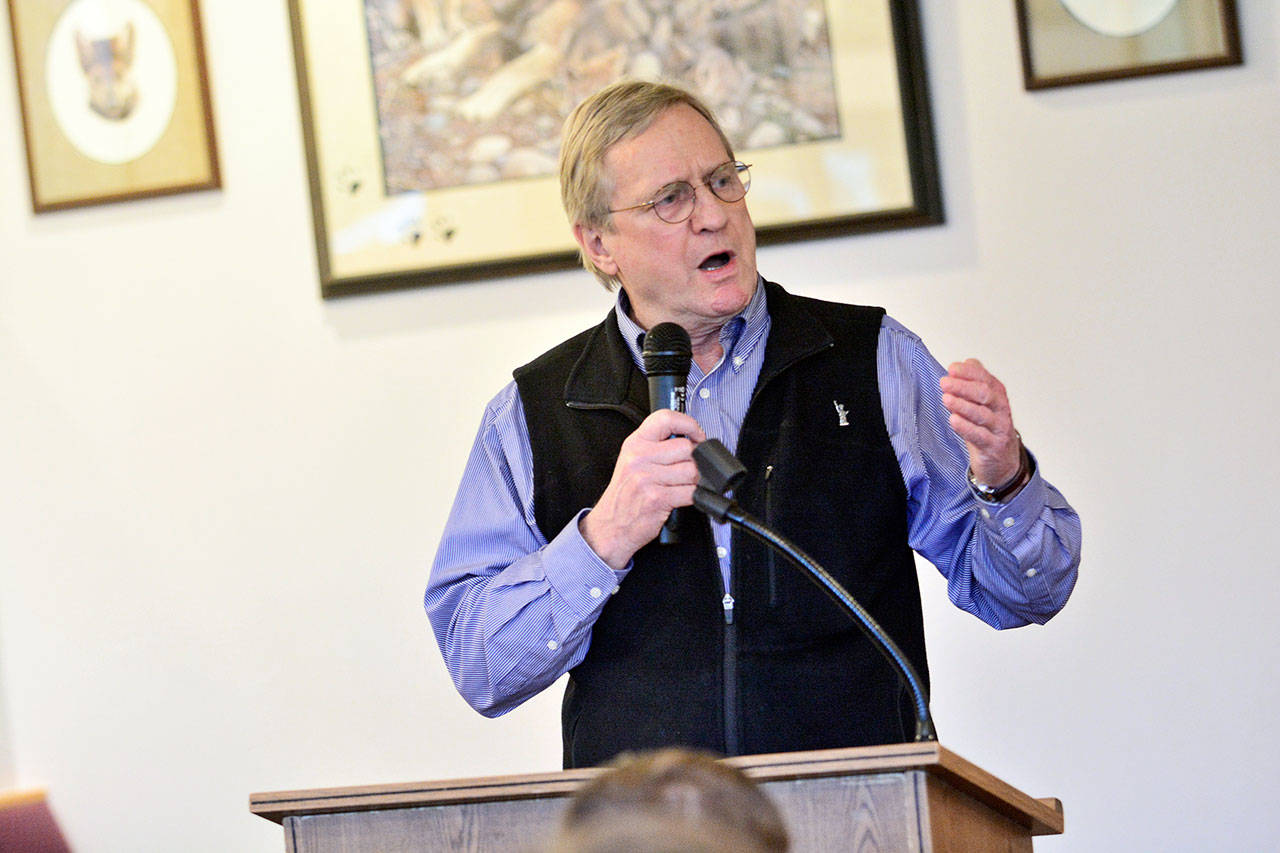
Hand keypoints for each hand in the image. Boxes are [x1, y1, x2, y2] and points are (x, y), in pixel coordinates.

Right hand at [580, 410, 705, 569]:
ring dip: (696, 480)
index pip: (666, 418)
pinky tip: (683, 497)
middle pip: (686, 447)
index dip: (689, 425)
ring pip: (693, 470)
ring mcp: (647, 478)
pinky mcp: (657, 498)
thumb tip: (690, 439)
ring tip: (683, 485)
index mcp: (635, 443)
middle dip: (695, 460)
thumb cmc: (625, 495)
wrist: (611, 526)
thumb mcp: (633, 461)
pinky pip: (691, 492)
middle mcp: (639, 457)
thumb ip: (657, 446)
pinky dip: (695, 496)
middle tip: (688, 469)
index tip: (697, 435)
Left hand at [940, 358, 1021, 486]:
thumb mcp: (982, 403)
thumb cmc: (988, 428)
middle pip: (985, 394)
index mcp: (997, 395)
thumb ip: (975, 382)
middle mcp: (1001, 409)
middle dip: (963, 387)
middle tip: (945, 383)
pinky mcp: (993, 447)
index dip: (968, 372)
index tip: (951, 369)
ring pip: (982, 414)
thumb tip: (966, 362)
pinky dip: (966, 428)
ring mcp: (999, 429)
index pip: (985, 378)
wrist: (1002, 460)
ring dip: (962, 405)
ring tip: (946, 399)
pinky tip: (954, 420)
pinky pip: (980, 436)